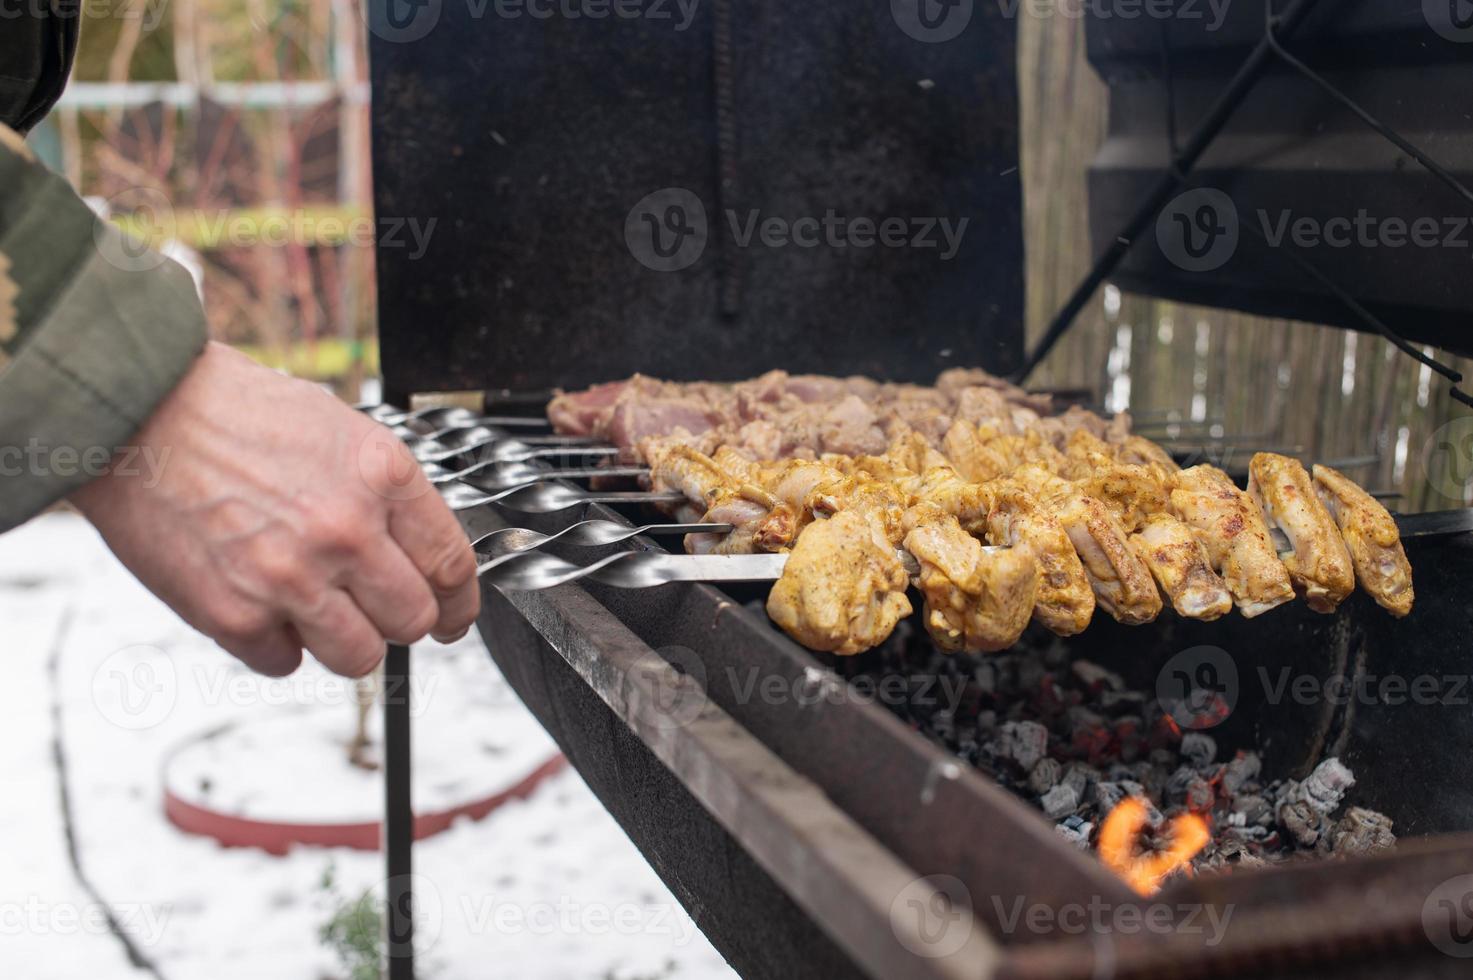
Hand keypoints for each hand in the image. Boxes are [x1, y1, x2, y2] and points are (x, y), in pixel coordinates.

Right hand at [71, 342, 479, 676]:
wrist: (139, 411)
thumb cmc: (235, 412)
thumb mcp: (341, 429)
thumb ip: (386, 494)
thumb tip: (420, 551)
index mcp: (382, 477)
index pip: (452, 566)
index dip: (461, 602)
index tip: (455, 615)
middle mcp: (345, 531)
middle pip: (414, 620)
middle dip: (402, 620)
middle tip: (377, 608)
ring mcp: (291, 578)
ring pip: (360, 656)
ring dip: (344, 639)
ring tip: (315, 605)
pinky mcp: (235, 615)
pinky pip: (286, 662)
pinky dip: (278, 643)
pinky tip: (262, 602)